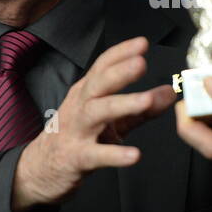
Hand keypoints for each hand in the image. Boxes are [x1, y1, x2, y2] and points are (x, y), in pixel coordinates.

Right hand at [13, 37, 175, 211]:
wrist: (41, 168)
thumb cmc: (78, 137)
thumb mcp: (111, 120)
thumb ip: (141, 108)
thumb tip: (170, 92)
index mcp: (87, 93)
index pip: (102, 66)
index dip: (121, 53)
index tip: (142, 43)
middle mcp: (80, 106)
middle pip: (98, 84)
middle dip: (119, 72)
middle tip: (141, 63)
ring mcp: (76, 131)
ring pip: (97, 113)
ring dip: (122, 104)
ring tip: (146, 101)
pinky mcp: (76, 157)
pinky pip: (96, 155)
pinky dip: (114, 155)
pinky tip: (133, 154)